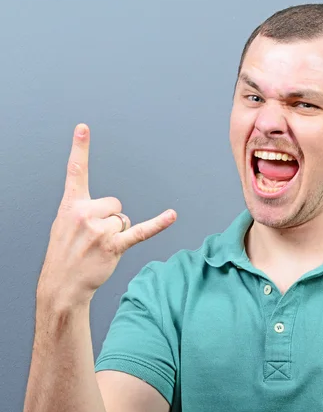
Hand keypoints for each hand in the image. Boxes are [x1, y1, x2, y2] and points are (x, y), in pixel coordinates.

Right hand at [37, 124, 176, 305]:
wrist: (62, 284)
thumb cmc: (65, 253)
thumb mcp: (64, 224)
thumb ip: (83, 208)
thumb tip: (111, 209)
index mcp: (71, 205)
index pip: (76, 171)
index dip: (80, 148)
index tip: (83, 127)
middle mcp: (84, 213)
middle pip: (115, 204)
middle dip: (109, 220)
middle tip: (92, 238)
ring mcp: (99, 230)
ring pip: (124, 220)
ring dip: (117, 234)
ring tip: (98, 247)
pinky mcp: (114, 246)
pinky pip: (140, 231)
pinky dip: (157, 224)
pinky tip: (171, 215)